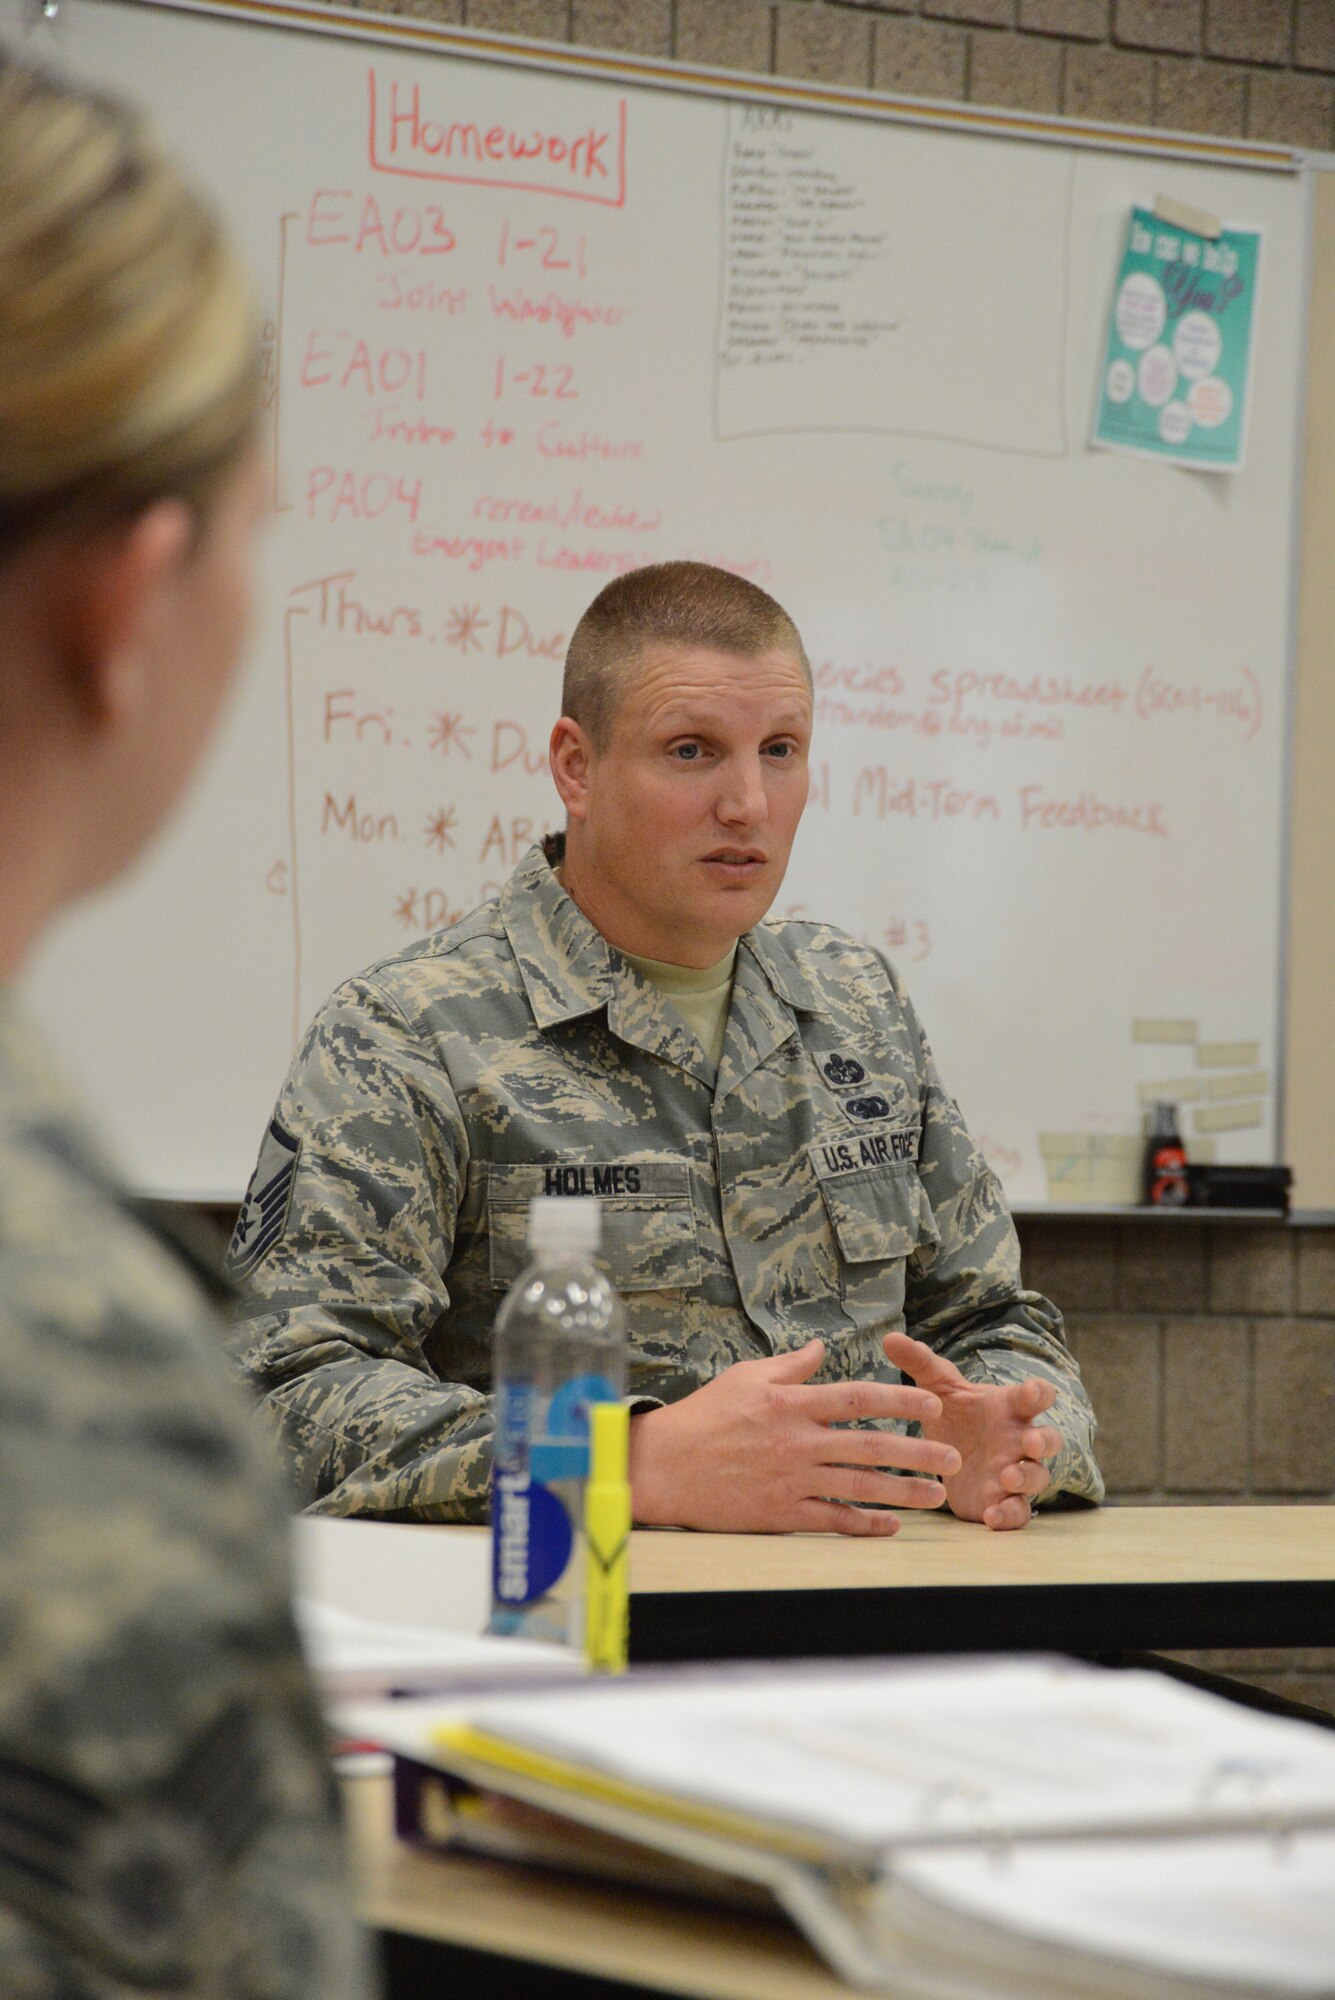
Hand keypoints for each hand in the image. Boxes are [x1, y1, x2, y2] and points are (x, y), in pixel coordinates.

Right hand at [627, 1338, 960, 1534]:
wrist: (664, 1466)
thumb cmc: (704, 1416)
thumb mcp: (745, 1377)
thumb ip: (789, 1365)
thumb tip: (822, 1346)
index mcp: (791, 1403)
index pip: (858, 1398)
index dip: (900, 1399)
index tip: (934, 1404)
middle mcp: (797, 1441)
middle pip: (871, 1446)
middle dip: (919, 1452)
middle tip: (953, 1458)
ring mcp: (791, 1480)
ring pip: (860, 1487)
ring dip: (904, 1492)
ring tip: (937, 1495)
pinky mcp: (780, 1512)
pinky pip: (832, 1520)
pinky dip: (865, 1524)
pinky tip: (891, 1525)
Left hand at [882, 1331, 1060, 1531]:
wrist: (951, 1457)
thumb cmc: (955, 1415)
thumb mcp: (937, 1388)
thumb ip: (920, 1363)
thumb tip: (890, 1337)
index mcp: (1009, 1409)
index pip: (1036, 1397)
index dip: (1039, 1393)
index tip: (1033, 1392)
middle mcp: (1020, 1440)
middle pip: (1048, 1439)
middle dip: (1044, 1440)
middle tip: (1029, 1441)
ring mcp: (1016, 1473)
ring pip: (1038, 1477)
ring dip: (1028, 1478)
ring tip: (1008, 1477)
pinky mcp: (1005, 1503)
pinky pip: (1019, 1513)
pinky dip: (1010, 1516)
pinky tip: (993, 1517)